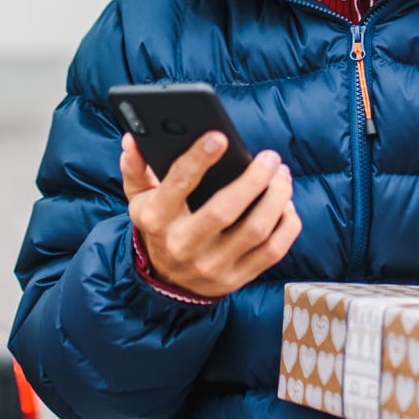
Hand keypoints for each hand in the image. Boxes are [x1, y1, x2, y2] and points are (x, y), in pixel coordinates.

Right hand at [121, 131, 301, 299]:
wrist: (167, 282)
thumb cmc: (159, 227)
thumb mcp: (139, 199)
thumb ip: (135, 168)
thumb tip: (131, 140)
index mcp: (158, 219)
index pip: (177, 186)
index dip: (198, 159)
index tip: (219, 137)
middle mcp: (183, 245)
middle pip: (225, 209)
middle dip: (253, 179)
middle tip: (270, 158)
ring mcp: (212, 265)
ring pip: (255, 230)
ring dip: (277, 198)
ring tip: (282, 176)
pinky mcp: (236, 279)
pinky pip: (272, 251)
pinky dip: (286, 225)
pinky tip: (286, 205)